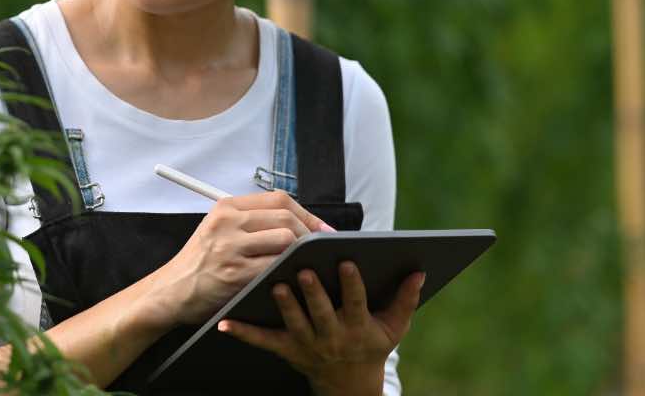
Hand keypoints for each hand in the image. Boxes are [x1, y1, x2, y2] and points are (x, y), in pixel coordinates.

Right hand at [142, 190, 333, 326]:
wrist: (171, 291)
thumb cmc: (199, 263)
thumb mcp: (216, 229)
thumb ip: (249, 221)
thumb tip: (295, 221)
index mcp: (226, 207)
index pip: (278, 199)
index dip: (306, 213)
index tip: (321, 228)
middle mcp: (228, 222)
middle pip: (285, 216)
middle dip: (310, 232)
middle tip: (322, 247)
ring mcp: (231, 248)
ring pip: (285, 240)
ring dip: (302, 252)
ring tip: (309, 261)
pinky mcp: (234, 274)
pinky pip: (275, 267)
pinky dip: (289, 270)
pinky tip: (295, 276)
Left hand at [217, 262, 423, 395]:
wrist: (349, 384)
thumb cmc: (372, 344)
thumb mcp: (395, 327)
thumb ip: (407, 299)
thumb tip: (419, 271)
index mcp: (358, 327)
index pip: (356, 302)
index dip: (352, 284)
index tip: (348, 261)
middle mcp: (332, 337)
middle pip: (321, 313)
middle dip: (313, 293)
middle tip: (304, 270)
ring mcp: (307, 344)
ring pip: (293, 323)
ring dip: (284, 306)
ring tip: (275, 284)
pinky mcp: (287, 350)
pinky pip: (263, 341)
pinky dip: (243, 332)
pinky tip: (224, 321)